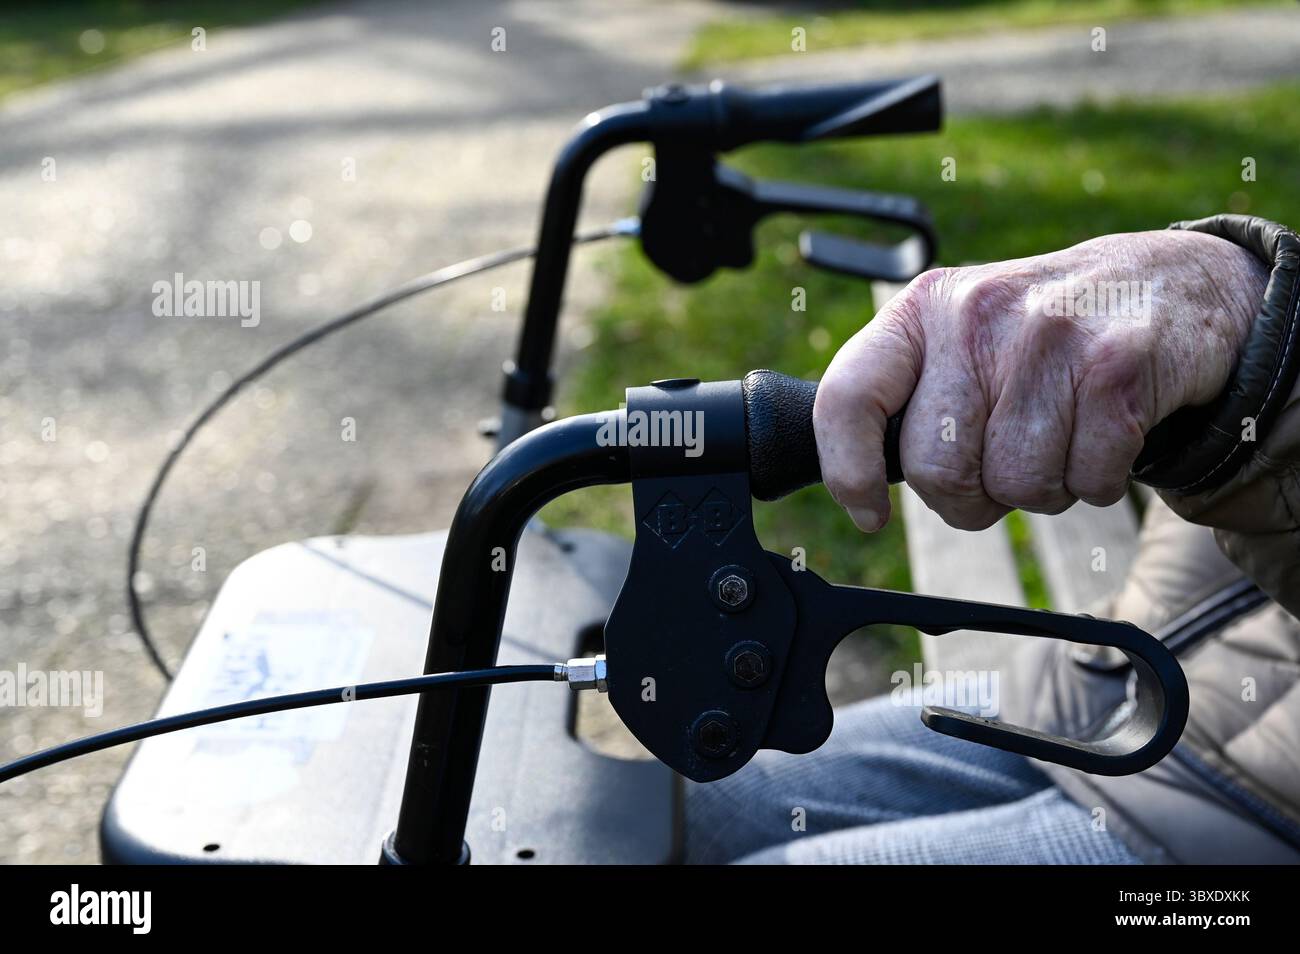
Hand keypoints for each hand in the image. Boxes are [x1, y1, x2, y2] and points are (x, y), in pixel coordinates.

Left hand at [813, 229, 1268, 531]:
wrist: (1170, 284)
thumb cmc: (1042, 334)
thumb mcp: (961, 337)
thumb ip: (908, 397)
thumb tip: (857, 485)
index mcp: (922, 308)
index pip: (848, 397)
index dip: (848, 472)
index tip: (869, 514)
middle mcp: (976, 311)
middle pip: (937, 471)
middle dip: (971, 497)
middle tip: (1003, 464)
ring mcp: (1048, 333)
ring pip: (1016, 486)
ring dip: (1042, 489)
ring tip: (1061, 435)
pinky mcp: (1116, 364)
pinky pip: (1086, 483)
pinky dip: (1097, 482)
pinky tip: (1105, 432)